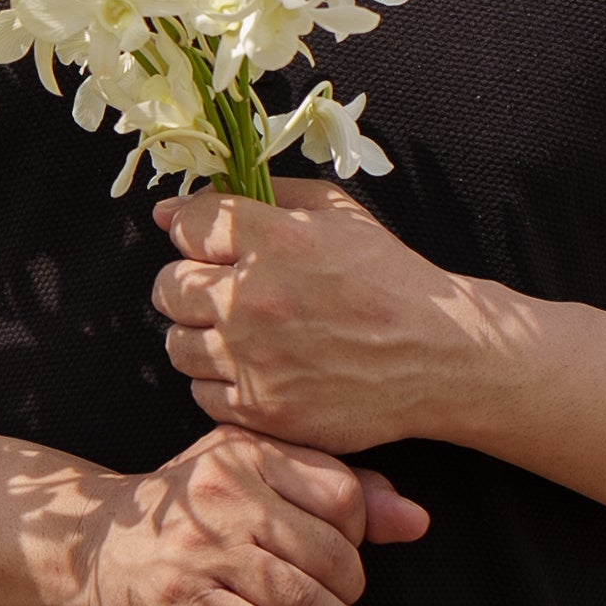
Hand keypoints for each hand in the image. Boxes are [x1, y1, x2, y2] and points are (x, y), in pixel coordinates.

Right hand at [77, 425, 427, 605]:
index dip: (362, 531)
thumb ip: (338, 491)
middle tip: (348, 603)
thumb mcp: (259, 477)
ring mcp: (202, 549)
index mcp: (250, 451)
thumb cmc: (195, 509)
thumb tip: (417, 520)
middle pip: (328, 550)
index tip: (350, 551)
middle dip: (351, 588)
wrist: (102, 543)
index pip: (341, 493)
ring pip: (299, 596)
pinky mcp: (184, 600)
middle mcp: (226, 493)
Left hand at [153, 179, 487, 455]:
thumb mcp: (337, 212)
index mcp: (276, 239)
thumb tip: (175, 208)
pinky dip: (221, 382)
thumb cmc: (388, 279)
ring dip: (200, 335)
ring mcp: (254, 360)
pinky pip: (201, 393)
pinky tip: (257, 370)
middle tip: (227, 291)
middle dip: (191, 283)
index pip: (186, 225)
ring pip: (176, 343)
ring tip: (241, 333)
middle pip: (167, 286)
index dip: (194, 232)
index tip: (212, 245)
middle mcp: (255, 299)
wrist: (437, 356)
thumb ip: (260, 195)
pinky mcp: (262, 411)